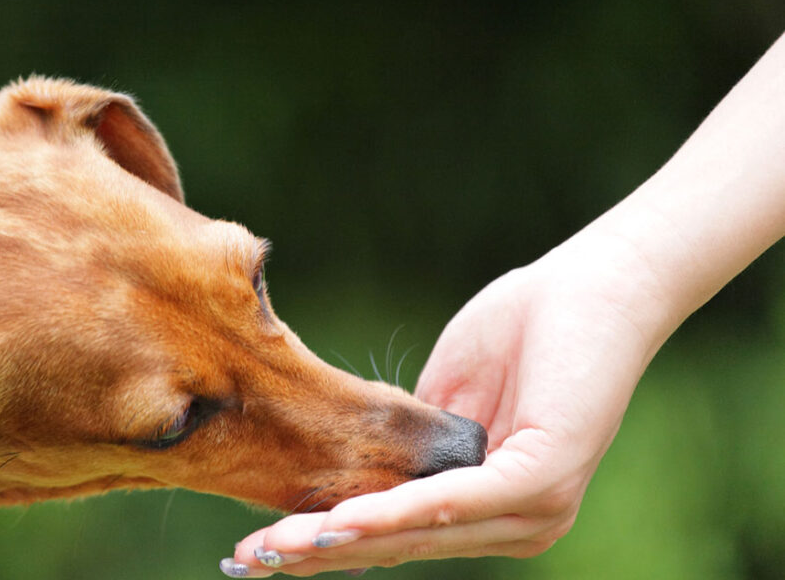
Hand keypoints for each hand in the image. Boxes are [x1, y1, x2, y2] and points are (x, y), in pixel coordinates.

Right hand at [223, 242, 663, 576]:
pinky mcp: (542, 480)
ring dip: (338, 542)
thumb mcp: (443, 397)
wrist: (594, 286)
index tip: (256, 549)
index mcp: (490, 508)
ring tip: (273, 548)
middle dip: (313, 556)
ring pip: (416, 536)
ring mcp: (534, 511)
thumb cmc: (525, 331)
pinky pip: (453, 504)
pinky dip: (391, 513)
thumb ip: (406, 445)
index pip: (394, 537)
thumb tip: (354, 474)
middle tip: (243, 562)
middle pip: (395, 548)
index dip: (322, 543)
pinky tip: (338, 520)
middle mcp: (514, 526)